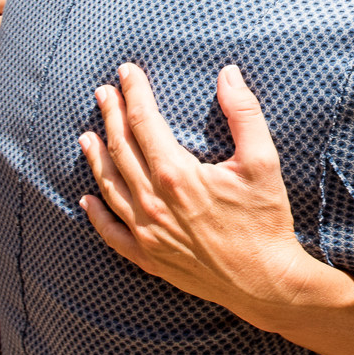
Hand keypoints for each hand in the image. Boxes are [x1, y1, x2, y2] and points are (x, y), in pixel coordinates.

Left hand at [76, 62, 317, 322]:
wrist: (266, 282)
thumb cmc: (266, 221)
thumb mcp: (262, 161)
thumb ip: (243, 113)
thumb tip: (228, 74)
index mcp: (176, 174)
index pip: (144, 122)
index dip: (134, 93)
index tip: (127, 72)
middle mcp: (153, 202)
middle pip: (121, 150)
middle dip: (111, 116)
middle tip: (104, 93)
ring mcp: (147, 233)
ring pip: (110, 187)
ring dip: (96, 159)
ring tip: (87, 136)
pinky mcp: (149, 258)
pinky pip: (112, 234)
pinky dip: (96, 216)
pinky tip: (87, 200)